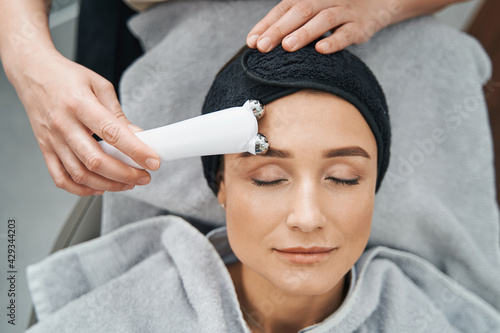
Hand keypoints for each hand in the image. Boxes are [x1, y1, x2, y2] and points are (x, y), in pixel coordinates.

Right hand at [8, 49, 160, 195]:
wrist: (32, 71)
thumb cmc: (66, 76)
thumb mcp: (99, 86)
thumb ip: (118, 115)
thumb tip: (139, 137)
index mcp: (80, 104)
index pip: (112, 133)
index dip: (136, 151)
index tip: (153, 161)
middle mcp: (63, 124)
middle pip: (96, 160)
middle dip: (125, 174)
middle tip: (144, 177)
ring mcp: (52, 139)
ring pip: (80, 174)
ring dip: (108, 185)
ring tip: (127, 184)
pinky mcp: (45, 149)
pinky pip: (60, 178)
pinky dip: (81, 189)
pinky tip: (99, 187)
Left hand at [247, 0, 386, 53]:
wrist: (377, 3)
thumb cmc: (335, 11)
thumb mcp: (313, 12)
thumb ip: (290, 23)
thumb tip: (259, 41)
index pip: (283, 8)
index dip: (267, 24)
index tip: (252, 41)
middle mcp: (325, 1)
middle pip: (300, 12)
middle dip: (279, 30)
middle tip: (262, 46)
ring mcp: (344, 12)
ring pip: (323, 19)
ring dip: (304, 33)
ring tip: (287, 46)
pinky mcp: (360, 26)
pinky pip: (347, 32)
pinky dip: (334, 41)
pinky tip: (321, 49)